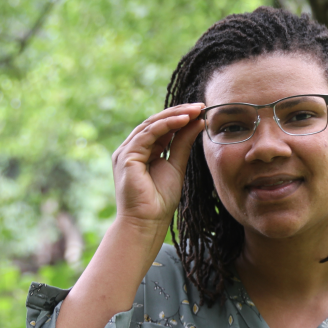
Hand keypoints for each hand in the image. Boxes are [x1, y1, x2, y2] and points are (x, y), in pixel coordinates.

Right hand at [111, 103, 205, 229]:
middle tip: (200, 106)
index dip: (180, 117)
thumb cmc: (160, 200)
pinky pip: (147, 134)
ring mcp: (126, 152)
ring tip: (195, 110)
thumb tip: (197, 122)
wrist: (147, 222)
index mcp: (141, 151)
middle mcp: (131, 149)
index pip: (161, 127)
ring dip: (175, 116)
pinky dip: (166, 125)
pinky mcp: (126, 157)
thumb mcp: (176, 165)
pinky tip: (183, 120)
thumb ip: (183, 144)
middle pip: (156, 123)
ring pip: (151, 125)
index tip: (201, 111)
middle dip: (179, 113)